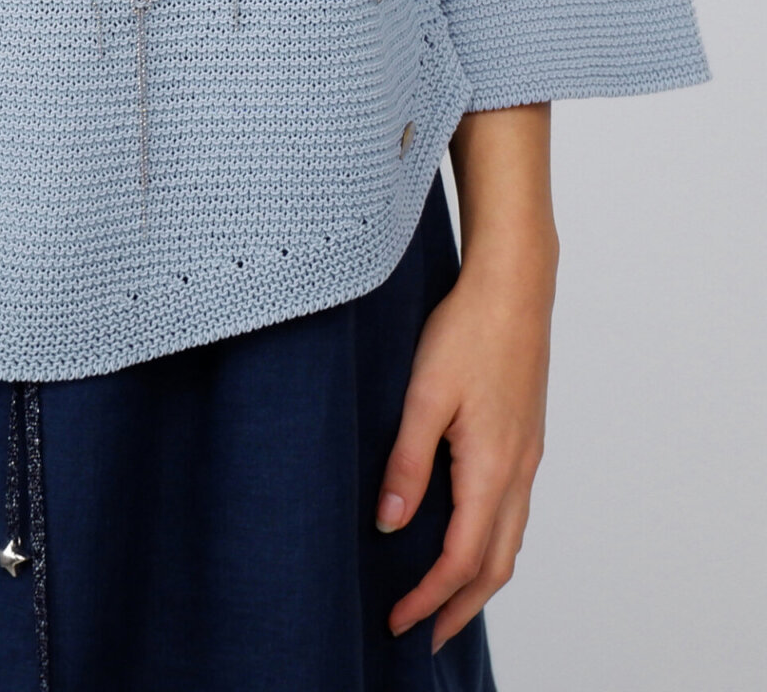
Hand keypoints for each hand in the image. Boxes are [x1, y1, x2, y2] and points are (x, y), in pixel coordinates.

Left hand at [377, 103, 556, 652]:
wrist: (514, 285)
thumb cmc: (467, 331)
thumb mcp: (424, 395)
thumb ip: (407, 462)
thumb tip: (392, 525)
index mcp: (493, 468)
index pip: (463, 558)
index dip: (431, 598)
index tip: (398, 621)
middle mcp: (519, 470)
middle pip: (496, 564)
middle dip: (460, 607)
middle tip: (425, 635)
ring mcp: (527, 454)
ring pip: (510, 539)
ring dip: (479, 578)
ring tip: (447, 600)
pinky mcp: (525, 435)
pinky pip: (513, 510)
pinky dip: (492, 542)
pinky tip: (469, 533)